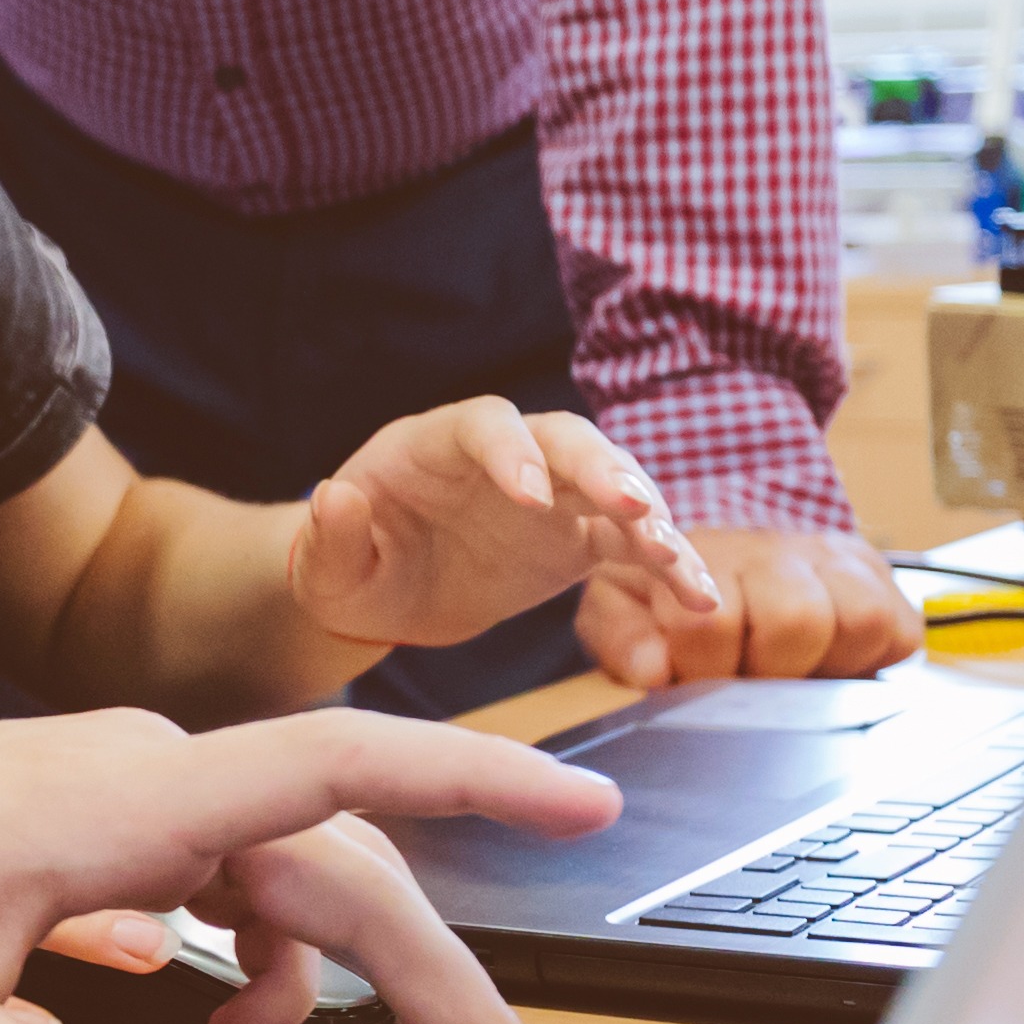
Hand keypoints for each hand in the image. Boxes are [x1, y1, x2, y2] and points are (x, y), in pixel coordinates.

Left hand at [0, 708, 620, 1023]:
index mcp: (122, 794)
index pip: (336, 764)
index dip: (474, 776)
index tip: (592, 798)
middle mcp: (147, 777)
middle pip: (352, 872)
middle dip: (449, 997)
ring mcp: (133, 798)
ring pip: (307, 888)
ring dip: (372, 992)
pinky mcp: (111, 832)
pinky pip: (242, 893)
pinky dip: (275, 974)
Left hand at [292, 401, 715, 650]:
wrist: (384, 594)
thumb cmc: (349, 570)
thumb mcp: (325, 567)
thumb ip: (333, 537)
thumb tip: (336, 498)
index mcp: (436, 445)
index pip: (483, 426)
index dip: (511, 453)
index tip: (531, 498)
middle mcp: (505, 457)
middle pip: (566, 439)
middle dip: (602, 468)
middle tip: (634, 507)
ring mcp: (551, 496)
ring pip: (613, 485)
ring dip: (652, 518)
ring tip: (678, 564)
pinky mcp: (578, 540)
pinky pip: (632, 543)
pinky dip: (668, 565)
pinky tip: (697, 596)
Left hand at [575, 521, 920, 686]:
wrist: (722, 543)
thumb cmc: (670, 590)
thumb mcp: (623, 607)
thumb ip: (625, 639)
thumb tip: (652, 671)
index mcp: (709, 553)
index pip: (713, 620)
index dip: (705, 667)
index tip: (697, 678)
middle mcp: (779, 550)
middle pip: (799, 620)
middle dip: (772, 668)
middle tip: (750, 678)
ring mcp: (836, 562)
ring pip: (863, 619)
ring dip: (828, 663)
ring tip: (792, 672)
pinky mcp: (880, 581)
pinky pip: (901, 630)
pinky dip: (871, 659)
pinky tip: (830, 663)